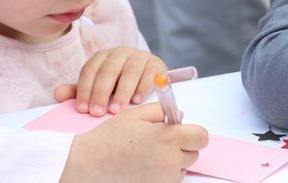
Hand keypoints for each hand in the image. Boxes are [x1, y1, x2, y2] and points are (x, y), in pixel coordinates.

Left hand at [54, 47, 166, 115]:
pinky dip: (143, 87)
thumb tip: (57, 93)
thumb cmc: (117, 85)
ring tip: (116, 110)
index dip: (85, 89)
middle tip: (98, 113)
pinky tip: (137, 100)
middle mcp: (120, 52)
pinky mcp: (156, 64)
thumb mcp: (97, 88)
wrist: (147, 78)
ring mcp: (139, 56)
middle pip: (109, 70)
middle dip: (102, 92)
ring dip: (122, 92)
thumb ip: (80, 91)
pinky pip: (149, 73)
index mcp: (102, 57)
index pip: (90, 70)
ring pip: (129, 71)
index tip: (82, 110)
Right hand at [60, 102, 207, 182]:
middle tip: (161, 142)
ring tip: (148, 155)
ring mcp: (162, 179)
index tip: (183, 131)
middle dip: (182, 146)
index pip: (201, 137)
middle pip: (193, 154)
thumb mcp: (135, 115)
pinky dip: (162, 175)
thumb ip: (161, 112)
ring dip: (173, 162)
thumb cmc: (108, 139)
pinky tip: (144, 167)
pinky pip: (169, 181)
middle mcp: (169, 161)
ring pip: (182, 169)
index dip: (194, 133)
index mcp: (167, 138)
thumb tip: (180, 115)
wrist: (86, 165)